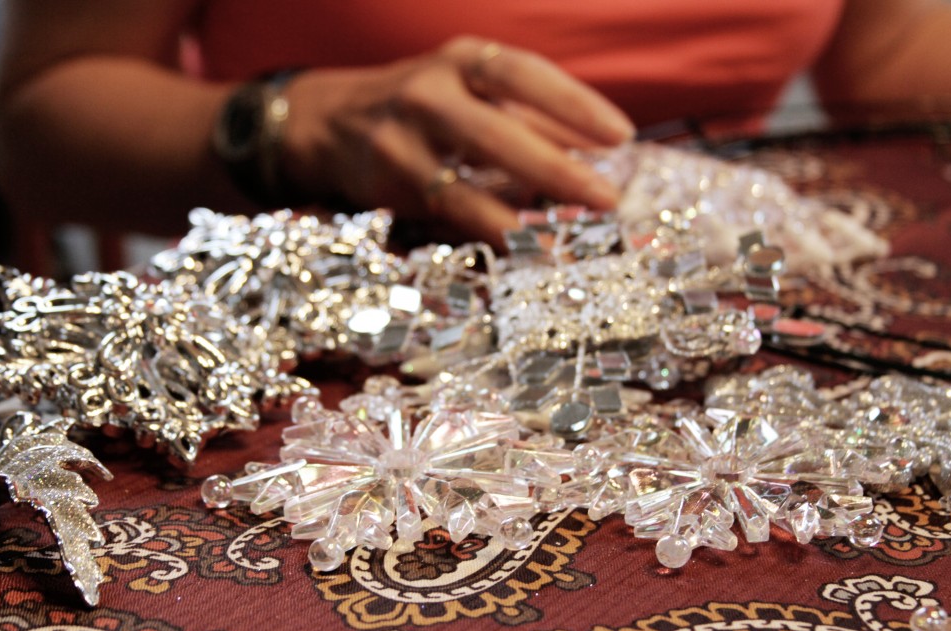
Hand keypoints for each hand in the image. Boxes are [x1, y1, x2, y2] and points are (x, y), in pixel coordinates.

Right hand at [278, 36, 633, 246]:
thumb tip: (599, 147)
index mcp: (459, 61)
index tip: (621, 136)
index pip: (523, 74)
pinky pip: (446, 218)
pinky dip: (487, 235)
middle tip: (607, 199)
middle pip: (497, 134)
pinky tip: (525, 249)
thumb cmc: (423, 103)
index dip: (573, 104)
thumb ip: (531, 113)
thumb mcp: (471, 88)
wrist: (329, 122)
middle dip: (556, 171)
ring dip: (520, 221)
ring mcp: (401, 144)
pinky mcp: (388, 188)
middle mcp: (427, 95)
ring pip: (465, 189)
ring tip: (567, 242)